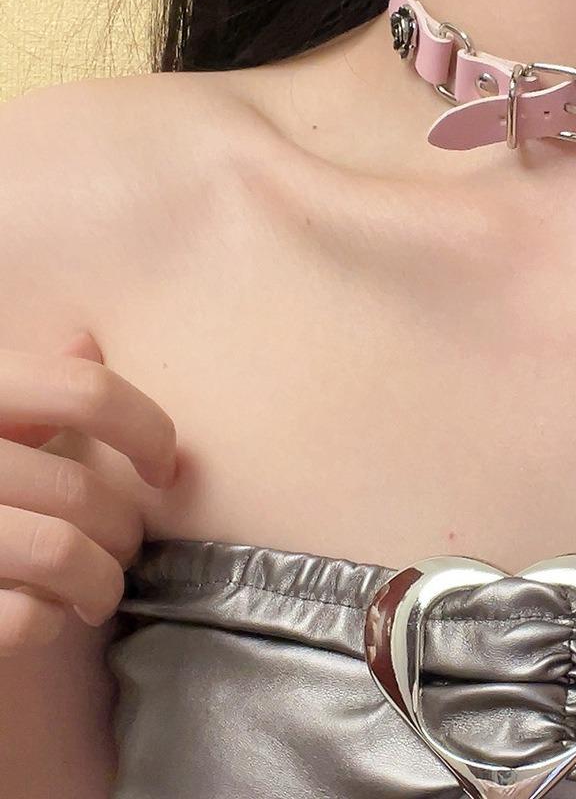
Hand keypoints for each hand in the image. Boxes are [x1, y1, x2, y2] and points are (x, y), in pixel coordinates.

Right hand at [0, 332, 175, 653]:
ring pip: (63, 553)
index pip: (87, 390)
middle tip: (123, 548)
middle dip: (126, 531)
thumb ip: (28, 389)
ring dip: (103, 583)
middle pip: (81, 489)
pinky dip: (50, 622)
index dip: (148, 429)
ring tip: (100, 591)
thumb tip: (86, 342)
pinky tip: (43, 616)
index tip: (163, 468)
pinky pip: (23, 617)